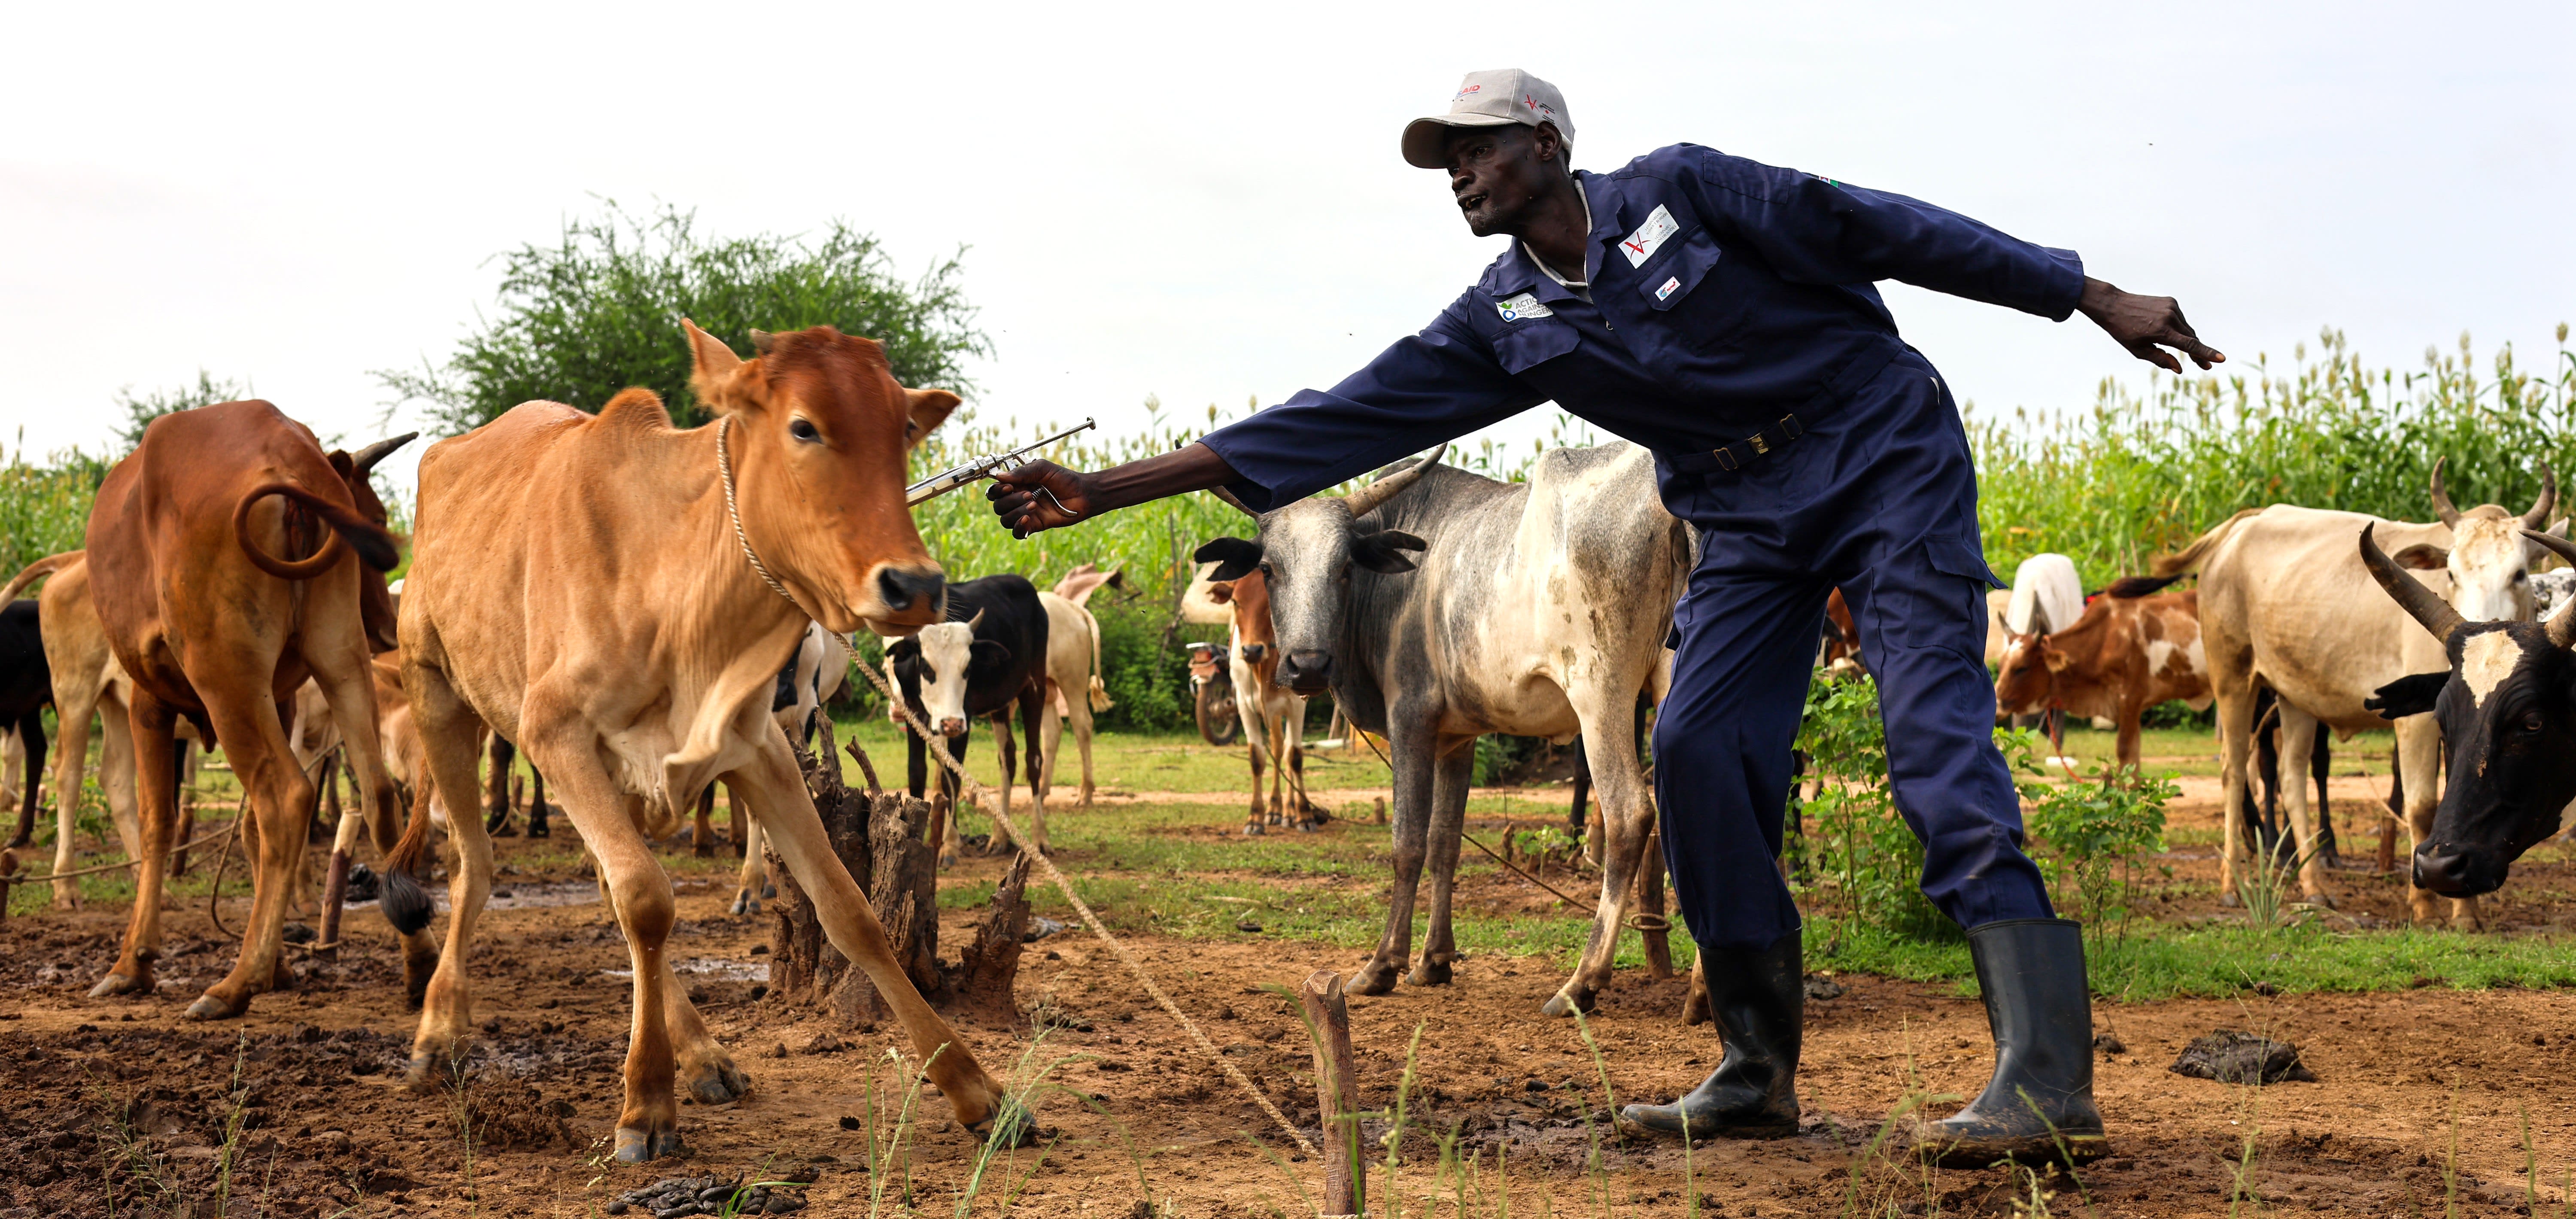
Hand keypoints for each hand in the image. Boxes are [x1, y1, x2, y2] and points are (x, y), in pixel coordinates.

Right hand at [987, 461, 1093, 537]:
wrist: (1083, 494)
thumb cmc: (1064, 479)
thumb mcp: (1042, 469)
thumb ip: (1022, 472)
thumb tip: (999, 476)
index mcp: (1017, 485)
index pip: (995, 492)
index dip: (997, 491)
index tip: (1009, 487)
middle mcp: (1018, 500)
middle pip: (998, 506)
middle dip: (1010, 501)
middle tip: (1029, 495)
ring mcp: (1026, 514)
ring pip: (1005, 520)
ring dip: (1016, 512)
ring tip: (1034, 505)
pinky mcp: (1034, 526)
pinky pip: (1017, 532)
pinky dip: (1018, 527)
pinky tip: (1028, 519)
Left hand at [2077, 277, 2224, 372]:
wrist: (2113, 305)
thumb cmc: (2123, 331)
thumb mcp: (2138, 350)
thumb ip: (2161, 359)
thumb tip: (2180, 369)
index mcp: (2162, 331)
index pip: (2189, 345)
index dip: (2206, 353)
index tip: (2221, 359)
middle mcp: (2170, 317)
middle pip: (2191, 338)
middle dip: (2198, 353)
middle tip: (2206, 367)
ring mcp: (2172, 307)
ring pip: (2186, 329)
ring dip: (2187, 341)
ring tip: (2182, 352)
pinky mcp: (2171, 302)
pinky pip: (2180, 320)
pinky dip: (2179, 328)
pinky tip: (2168, 332)